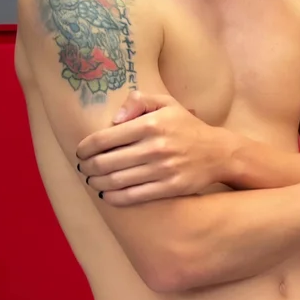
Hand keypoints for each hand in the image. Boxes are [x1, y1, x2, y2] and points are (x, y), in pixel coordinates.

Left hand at [74, 91, 232, 205]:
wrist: (219, 153)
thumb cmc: (187, 127)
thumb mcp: (167, 103)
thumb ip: (138, 101)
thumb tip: (114, 120)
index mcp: (151, 124)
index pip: (104, 139)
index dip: (85, 148)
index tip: (80, 152)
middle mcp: (155, 147)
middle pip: (105, 162)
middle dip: (88, 167)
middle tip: (84, 168)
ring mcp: (163, 169)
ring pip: (116, 181)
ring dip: (97, 183)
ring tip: (92, 181)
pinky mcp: (169, 188)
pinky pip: (133, 196)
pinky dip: (113, 198)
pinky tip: (107, 195)